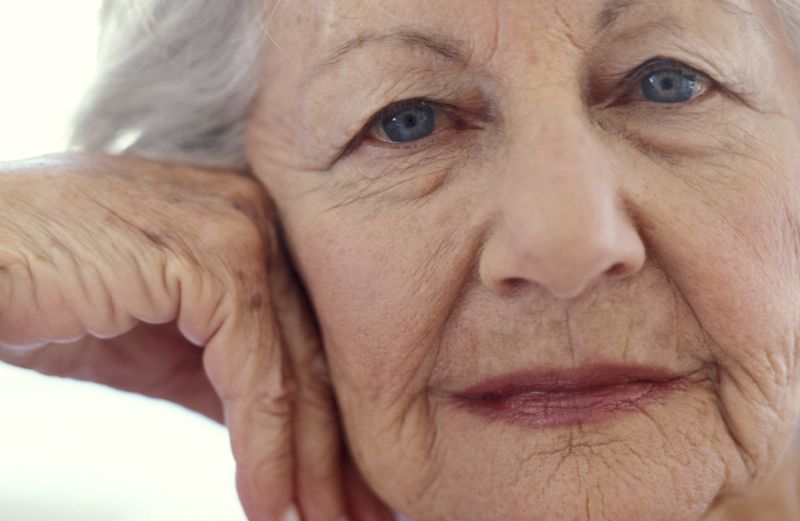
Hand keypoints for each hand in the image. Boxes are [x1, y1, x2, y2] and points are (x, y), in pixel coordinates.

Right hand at [0, 153, 392, 520]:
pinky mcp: (217, 258)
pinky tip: (268, 502)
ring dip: (306, 464)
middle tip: (357, 517)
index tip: (345, 486)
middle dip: (334, 452)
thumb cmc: (49, 297)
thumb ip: (224, 378)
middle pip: (314, 355)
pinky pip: (258, 376)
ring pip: (296, 370)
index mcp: (250, 226)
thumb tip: (282, 440)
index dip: (328, 423)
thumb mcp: (160, 350)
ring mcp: (242, 230)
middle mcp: (258, 218)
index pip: (307, 339)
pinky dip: (265, 449)